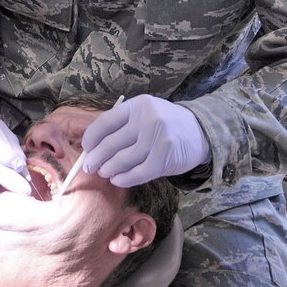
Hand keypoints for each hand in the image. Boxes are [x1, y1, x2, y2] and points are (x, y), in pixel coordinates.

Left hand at [80, 95, 209, 187]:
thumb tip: (92, 146)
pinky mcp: (164, 157)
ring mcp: (157, 138)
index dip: (91, 138)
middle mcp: (146, 119)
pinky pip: (138, 173)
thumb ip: (122, 126)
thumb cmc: (164, 124)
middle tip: (89, 167)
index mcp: (137, 105)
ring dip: (109, 170)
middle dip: (95, 158)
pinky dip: (124, 179)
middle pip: (111, 144)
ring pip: (123, 160)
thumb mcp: (144, 114)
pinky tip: (117, 180)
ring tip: (104, 172)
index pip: (105, 122)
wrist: (199, 131)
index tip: (86, 148)